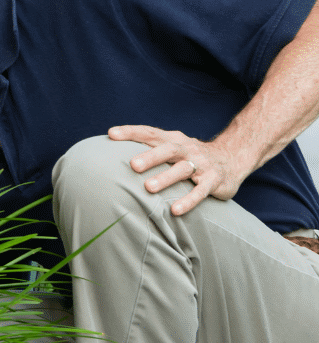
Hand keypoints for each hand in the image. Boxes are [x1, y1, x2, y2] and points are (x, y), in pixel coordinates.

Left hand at [107, 125, 245, 216]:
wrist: (233, 158)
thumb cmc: (190, 156)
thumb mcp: (171, 149)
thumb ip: (148, 150)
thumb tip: (110, 155)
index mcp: (173, 140)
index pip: (150, 133)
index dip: (132, 132)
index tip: (112, 134)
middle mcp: (187, 149)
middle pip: (167, 150)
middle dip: (150, 157)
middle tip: (132, 165)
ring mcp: (201, 164)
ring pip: (182, 170)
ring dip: (165, 178)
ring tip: (148, 188)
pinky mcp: (214, 181)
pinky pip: (200, 191)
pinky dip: (188, 200)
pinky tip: (175, 210)